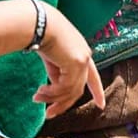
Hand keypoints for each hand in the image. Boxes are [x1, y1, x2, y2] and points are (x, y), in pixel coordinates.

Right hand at [31, 3, 103, 118]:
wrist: (39, 22)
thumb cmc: (41, 34)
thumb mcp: (51, 57)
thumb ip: (57, 72)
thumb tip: (56, 90)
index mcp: (81, 53)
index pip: (93, 76)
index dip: (97, 91)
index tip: (101, 105)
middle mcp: (85, 57)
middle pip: (78, 89)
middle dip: (62, 104)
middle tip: (48, 114)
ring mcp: (82, 60)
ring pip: (70, 91)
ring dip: (51, 97)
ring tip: (36, 97)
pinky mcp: (76, 63)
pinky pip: (64, 88)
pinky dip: (51, 93)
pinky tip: (39, 92)